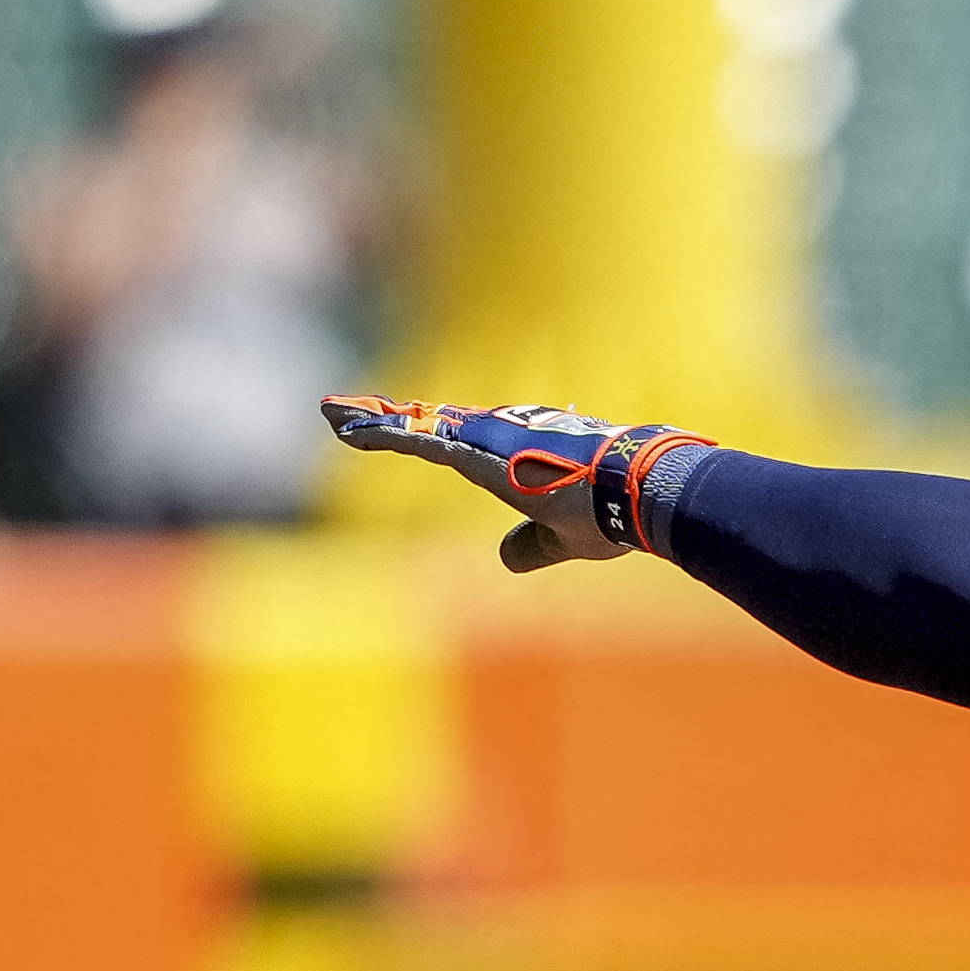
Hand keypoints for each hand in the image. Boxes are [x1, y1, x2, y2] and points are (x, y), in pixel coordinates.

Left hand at [321, 392, 705, 568]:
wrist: (637, 492)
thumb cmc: (610, 513)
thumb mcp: (564, 538)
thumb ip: (532, 545)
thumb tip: (505, 559)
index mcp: (509, 464)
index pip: (449, 446)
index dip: (412, 437)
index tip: (380, 433)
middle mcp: (494, 446)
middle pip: (423, 427)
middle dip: (378, 419)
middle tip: (335, 410)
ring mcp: (487, 445)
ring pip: (415, 428)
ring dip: (371, 422)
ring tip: (331, 412)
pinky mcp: (484, 453)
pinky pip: (422, 440)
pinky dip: (386, 435)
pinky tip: (351, 431)